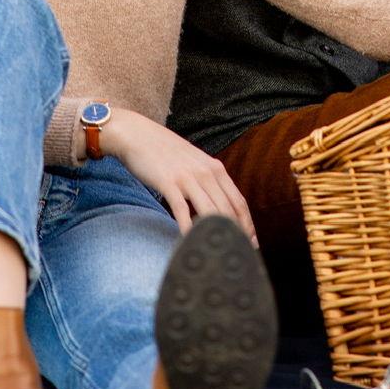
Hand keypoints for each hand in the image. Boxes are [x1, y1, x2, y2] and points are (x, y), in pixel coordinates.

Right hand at [101, 108, 256, 240]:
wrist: (138, 135)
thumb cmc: (166, 152)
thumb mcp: (194, 162)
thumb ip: (207, 180)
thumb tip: (217, 206)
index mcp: (215, 168)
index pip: (238, 201)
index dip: (247, 224)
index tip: (251, 242)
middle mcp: (206, 172)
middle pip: (227, 209)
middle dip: (235, 233)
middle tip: (236, 253)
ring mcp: (188, 177)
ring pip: (209, 211)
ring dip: (215, 233)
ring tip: (218, 252)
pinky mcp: (169, 182)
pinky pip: (182, 210)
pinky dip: (188, 228)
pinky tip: (189, 242)